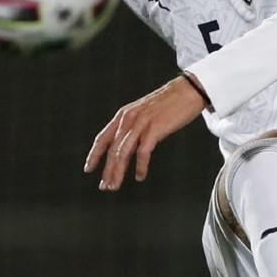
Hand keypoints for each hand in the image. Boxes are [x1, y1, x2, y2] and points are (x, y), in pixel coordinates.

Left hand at [84, 74, 207, 190]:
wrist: (188, 91)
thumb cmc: (168, 103)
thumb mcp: (143, 113)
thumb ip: (133, 129)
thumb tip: (126, 148)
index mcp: (124, 115)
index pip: (103, 138)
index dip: (94, 155)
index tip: (88, 168)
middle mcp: (129, 119)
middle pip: (112, 149)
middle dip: (107, 170)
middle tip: (104, 186)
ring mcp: (141, 123)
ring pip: (123, 152)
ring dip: (118, 171)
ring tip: (115, 185)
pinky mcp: (155, 128)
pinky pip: (143, 151)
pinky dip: (140, 166)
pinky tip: (140, 176)